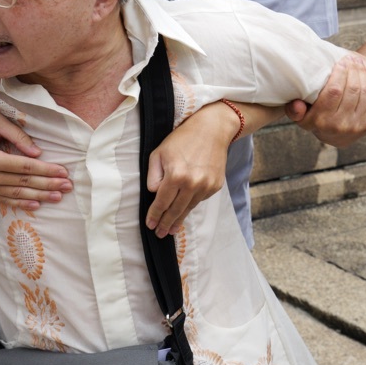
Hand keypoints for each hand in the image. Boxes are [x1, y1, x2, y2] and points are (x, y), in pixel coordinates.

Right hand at [0, 112, 71, 211]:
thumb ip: (18, 136)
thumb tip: (38, 153)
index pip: (25, 168)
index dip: (47, 170)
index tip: (64, 172)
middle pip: (23, 184)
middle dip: (48, 185)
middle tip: (68, 187)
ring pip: (15, 195)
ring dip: (39, 196)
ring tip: (58, 197)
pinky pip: (2, 199)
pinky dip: (20, 203)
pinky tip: (35, 204)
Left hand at [145, 101, 232, 236]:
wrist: (212, 130)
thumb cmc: (182, 139)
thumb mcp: (159, 153)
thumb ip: (153, 175)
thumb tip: (154, 193)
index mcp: (175, 175)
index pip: (162, 202)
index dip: (155, 215)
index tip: (150, 225)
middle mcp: (192, 184)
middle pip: (176, 210)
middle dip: (166, 224)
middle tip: (159, 234)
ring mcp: (206, 186)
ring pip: (189, 208)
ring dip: (179, 220)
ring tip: (171, 229)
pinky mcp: (215, 186)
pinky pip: (199, 200)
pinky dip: (191, 205)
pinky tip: (184, 209)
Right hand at [286, 55, 365, 147]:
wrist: (334, 137)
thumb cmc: (314, 118)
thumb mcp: (299, 116)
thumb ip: (294, 110)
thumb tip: (297, 104)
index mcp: (321, 120)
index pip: (334, 91)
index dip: (340, 73)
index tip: (341, 61)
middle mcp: (340, 125)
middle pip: (351, 90)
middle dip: (353, 70)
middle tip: (352, 58)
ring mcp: (356, 126)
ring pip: (364, 93)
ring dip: (364, 73)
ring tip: (360, 62)